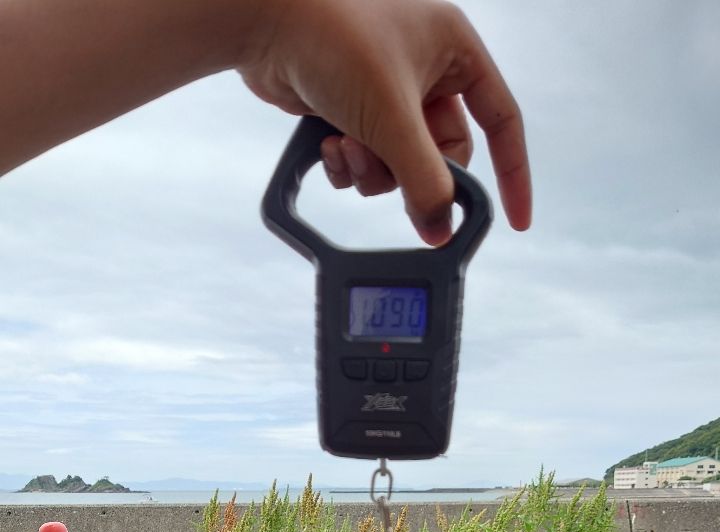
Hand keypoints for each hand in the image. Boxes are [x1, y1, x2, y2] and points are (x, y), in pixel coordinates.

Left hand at [240, 0, 530, 243]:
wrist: (260, 21)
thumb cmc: (333, 38)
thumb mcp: (392, 117)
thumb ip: (424, 181)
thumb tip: (440, 230)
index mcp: (454, 50)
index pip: (502, 120)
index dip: (512, 173)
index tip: (513, 220)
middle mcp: (426, 68)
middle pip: (442, 155)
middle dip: (411, 175)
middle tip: (392, 183)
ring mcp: (387, 90)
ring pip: (401, 163)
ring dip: (373, 172)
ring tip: (346, 149)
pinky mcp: (352, 108)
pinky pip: (367, 158)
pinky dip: (349, 162)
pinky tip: (329, 145)